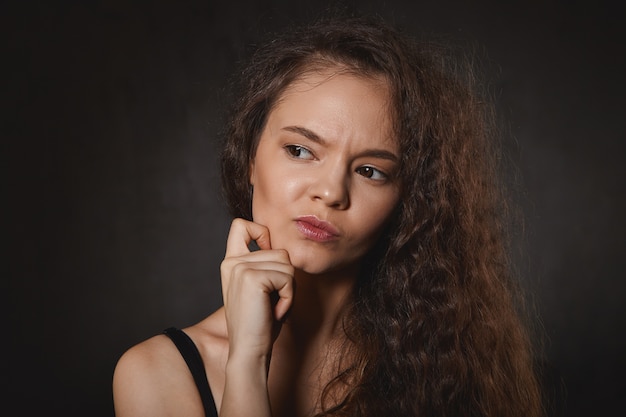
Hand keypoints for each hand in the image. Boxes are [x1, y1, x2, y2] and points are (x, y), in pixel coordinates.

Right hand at [220, 218, 294, 361]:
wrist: (249, 350)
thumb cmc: (260, 323)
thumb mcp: (260, 288)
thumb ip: (264, 265)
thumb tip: (283, 248)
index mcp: (231, 263)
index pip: (241, 225)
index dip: (261, 231)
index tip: (267, 255)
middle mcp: (232, 262)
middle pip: (280, 251)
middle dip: (286, 279)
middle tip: (272, 302)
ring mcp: (241, 268)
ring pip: (287, 264)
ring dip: (289, 289)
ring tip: (272, 307)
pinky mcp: (253, 277)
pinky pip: (288, 278)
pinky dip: (289, 297)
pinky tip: (274, 312)